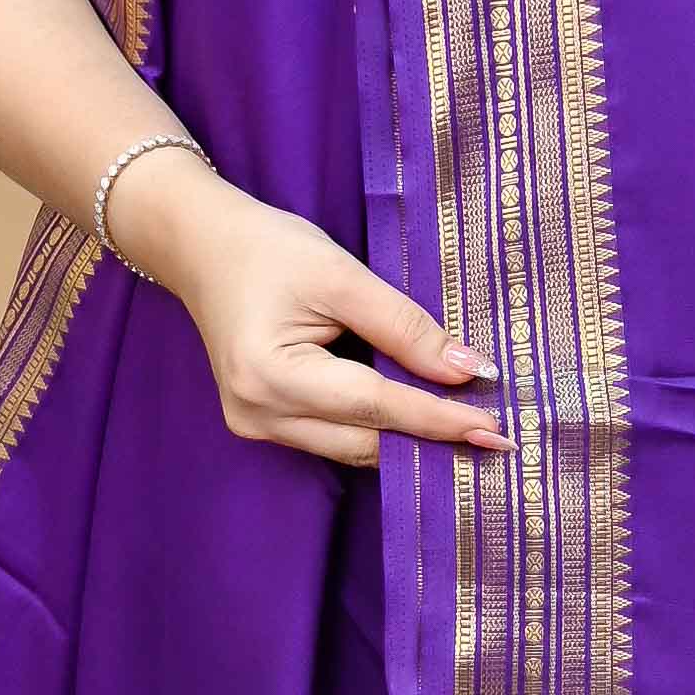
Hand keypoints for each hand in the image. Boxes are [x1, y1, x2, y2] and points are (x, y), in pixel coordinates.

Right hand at [110, 148, 503, 468]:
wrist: (200, 246)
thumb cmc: (267, 249)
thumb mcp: (342, 276)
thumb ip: (405, 327)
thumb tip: (467, 370)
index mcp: (273, 374)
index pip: (375, 406)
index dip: (438, 419)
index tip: (493, 429)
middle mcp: (258, 413)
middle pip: (364, 442)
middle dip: (429, 440)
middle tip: (493, 438)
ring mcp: (255, 425)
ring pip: (350, 449)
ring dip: (406, 440)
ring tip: (465, 431)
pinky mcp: (260, 422)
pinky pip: (332, 438)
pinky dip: (375, 430)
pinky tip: (416, 420)